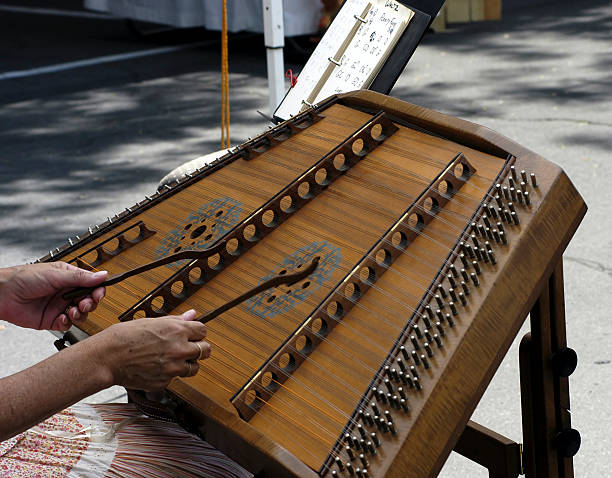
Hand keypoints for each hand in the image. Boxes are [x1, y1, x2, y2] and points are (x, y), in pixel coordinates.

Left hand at [0, 262, 106, 330]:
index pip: (91, 285)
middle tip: (85, 304)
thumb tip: (102, 275)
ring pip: (80, 314)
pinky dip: (67, 322)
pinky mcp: (51, 319)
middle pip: (88, 300)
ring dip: (80, 314)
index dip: (97, 290)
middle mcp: (66, 292)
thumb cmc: (23, 278)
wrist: (3, 294)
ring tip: (73, 311)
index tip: (98, 294)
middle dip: (90, 303)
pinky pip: (67, 324)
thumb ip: (81, 277)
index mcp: (69, 278)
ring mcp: (59, 306)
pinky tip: (62, 318)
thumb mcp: (56, 275)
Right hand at [91, 309, 210, 390]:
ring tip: (171, 359)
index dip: (197, 333)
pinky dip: (169, 374)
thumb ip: (176, 320)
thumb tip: (192, 314)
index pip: (203, 331)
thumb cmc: (125, 337)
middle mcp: (179, 349)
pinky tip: (157, 367)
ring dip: (187, 364)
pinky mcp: (165, 382)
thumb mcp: (152, 321)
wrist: (108, 357)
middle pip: (205, 350)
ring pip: (194, 368)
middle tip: (189, 348)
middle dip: (199, 349)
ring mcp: (173, 368)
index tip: (193, 335)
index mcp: (178, 331)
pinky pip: (175, 379)